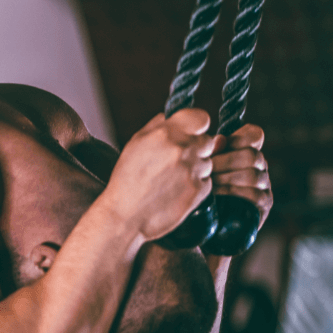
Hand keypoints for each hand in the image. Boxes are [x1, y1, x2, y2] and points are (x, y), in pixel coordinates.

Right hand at [104, 109, 221, 242]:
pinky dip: (195, 185)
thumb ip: (157, 125)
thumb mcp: (134, 144)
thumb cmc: (126, 180)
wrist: (124, 216)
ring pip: (207, 162)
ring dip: (195, 168)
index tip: (191, 133)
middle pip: (206, 141)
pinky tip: (176, 192)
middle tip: (175, 163)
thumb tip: (172, 116)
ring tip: (172, 180)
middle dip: (195, 149)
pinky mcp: (199, 190)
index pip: (202, 118)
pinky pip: (207, 181)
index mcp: (166, 133)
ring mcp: (193, 170)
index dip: (197, 126)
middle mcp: (182, 149)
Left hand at [211, 123, 272, 230]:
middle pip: (251, 155)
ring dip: (227, 178)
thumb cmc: (201, 192)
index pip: (254, 135)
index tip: (219, 145)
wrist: (204, 228)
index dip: (238, 138)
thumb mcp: (202, 170)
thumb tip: (218, 140)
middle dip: (225, 161)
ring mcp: (264, 185)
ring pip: (253, 175)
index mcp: (246, 152)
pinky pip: (255, 194)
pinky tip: (217, 195)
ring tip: (208, 183)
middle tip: (205, 169)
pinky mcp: (264, 204)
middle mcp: (259, 166)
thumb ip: (211, 153)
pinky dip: (234, 193)